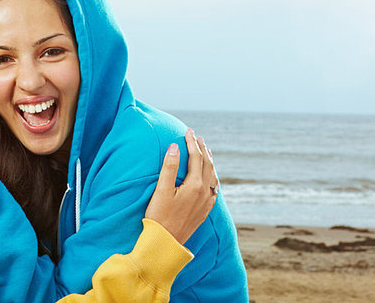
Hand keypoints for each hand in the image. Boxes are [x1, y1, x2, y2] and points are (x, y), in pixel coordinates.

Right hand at [145, 128, 218, 244]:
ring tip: (206, 151)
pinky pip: (214, 189)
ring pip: (213, 176)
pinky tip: (209, 177)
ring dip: (209, 162)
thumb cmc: (159, 217)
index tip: (188, 131)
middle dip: (202, 149)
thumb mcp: (161, 190)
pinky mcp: (205, 211)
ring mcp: (206, 203)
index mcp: (195, 186)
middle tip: (197, 137)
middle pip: (207, 165)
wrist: (166, 243)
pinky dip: (212, 177)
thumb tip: (175, 147)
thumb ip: (169, 167)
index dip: (191, 143)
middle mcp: (205, 193)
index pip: (196, 157)